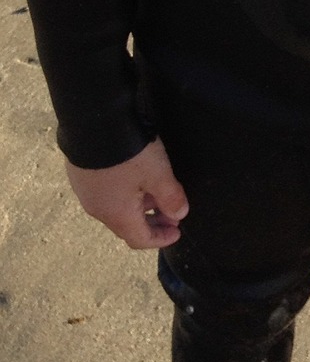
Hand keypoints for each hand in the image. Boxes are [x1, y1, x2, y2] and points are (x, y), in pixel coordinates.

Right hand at [63, 137, 188, 248]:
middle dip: (151, 223)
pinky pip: (104, 193)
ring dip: (138, 207)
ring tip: (156, 193)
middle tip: (171, 213)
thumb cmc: (128, 152)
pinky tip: (134, 178)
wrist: (92, 122)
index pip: (139, 239)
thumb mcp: (158, 173)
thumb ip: (171, 196)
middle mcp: (97, 209)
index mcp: (117, 215)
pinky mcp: (79, 174)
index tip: (177, 232)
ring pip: (115, 208)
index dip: (160, 239)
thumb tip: (179, 215)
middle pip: (127, 225)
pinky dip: (123, 194)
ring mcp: (85, 192)